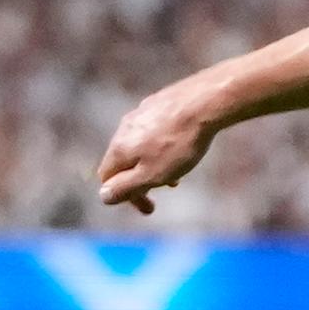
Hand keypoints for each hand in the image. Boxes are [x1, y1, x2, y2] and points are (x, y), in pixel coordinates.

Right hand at [95, 87, 218, 213]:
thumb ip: (126, 187)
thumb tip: (104, 196)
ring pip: (140, 145)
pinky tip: (181, 146)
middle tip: (166, 189)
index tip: (148, 208)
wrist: (204, 101)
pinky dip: (163, 145)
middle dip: (142, 180)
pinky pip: (155, 130)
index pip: (107, 179)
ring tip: (177, 171)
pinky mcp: (159, 102)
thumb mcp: (151, 175)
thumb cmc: (179, 143)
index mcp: (118, 148)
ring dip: (154, 162)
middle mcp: (124, 129)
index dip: (124, 196)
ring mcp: (141, 113)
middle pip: (124, 161)